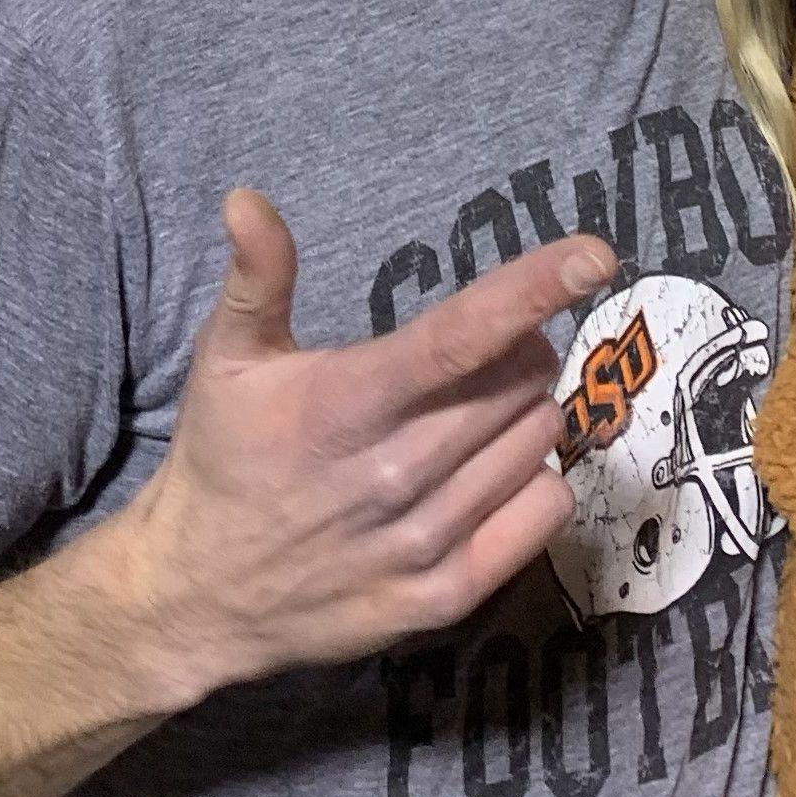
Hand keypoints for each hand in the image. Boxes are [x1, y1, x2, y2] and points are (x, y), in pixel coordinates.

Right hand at [117, 190, 604, 706]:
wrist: (199, 596)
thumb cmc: (224, 458)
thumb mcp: (226, 358)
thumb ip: (256, 277)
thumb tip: (246, 198)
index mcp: (346, 404)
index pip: (461, 336)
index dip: (535, 288)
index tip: (596, 253)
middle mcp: (395, 473)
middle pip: (518, 384)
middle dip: (519, 351)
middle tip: (477, 358)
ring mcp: (424, 542)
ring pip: (538, 444)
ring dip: (524, 415)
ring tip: (471, 418)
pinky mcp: (444, 598)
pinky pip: (542, 515)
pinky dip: (536, 483)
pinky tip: (493, 475)